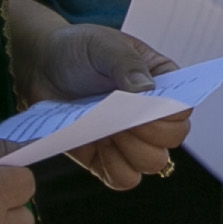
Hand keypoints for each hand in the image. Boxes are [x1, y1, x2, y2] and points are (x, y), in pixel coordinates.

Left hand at [7, 0, 185, 191]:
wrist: (39, 65)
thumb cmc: (75, 49)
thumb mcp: (102, 45)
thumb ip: (127, 64)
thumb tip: (148, 92)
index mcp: (159, 81)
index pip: (183, 107)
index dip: (170, 112)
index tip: (145, 106)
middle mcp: (150, 112)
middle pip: (172, 140)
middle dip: (149, 133)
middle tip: (123, 119)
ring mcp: (129, 137)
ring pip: (152, 163)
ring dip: (132, 152)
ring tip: (108, 131)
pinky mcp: (105, 157)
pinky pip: (123, 178)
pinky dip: (115, 168)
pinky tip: (99, 147)